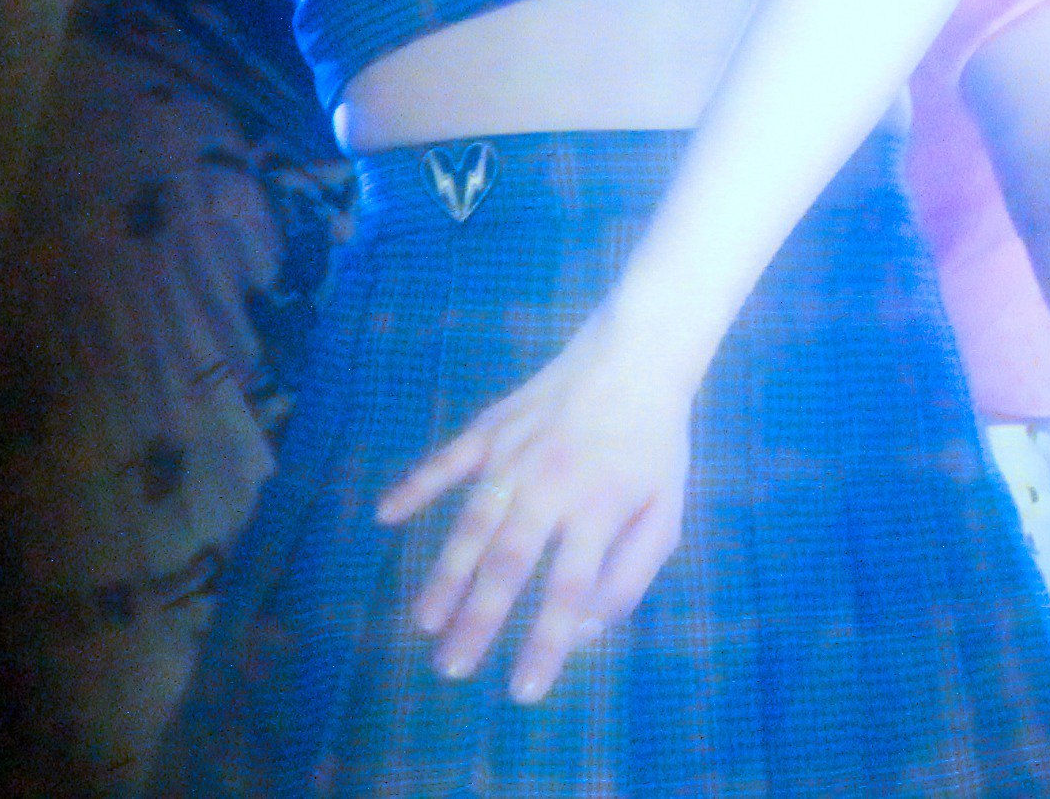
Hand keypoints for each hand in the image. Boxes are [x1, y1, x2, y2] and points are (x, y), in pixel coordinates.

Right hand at [377, 310, 697, 702]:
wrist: (636, 355)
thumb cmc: (653, 444)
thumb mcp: (666, 511)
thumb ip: (631, 573)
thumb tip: (588, 629)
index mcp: (598, 510)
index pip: (569, 590)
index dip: (545, 644)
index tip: (521, 693)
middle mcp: (550, 486)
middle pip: (508, 563)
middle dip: (478, 620)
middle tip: (451, 668)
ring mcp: (513, 455)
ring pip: (472, 522)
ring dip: (446, 574)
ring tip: (425, 621)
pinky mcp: (490, 428)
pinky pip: (446, 461)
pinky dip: (414, 486)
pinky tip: (384, 515)